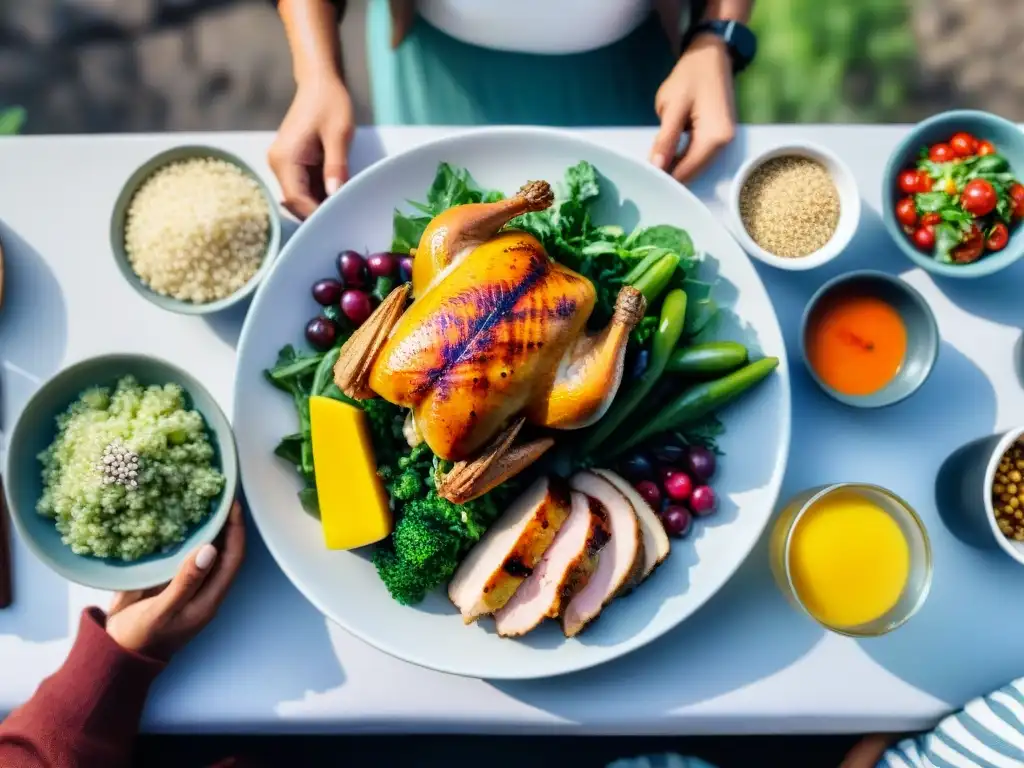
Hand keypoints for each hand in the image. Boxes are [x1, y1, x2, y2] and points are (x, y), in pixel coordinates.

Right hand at [106, 501, 245, 659]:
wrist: (115, 653)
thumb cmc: (141, 638)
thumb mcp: (163, 611)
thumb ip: (186, 582)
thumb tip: (211, 549)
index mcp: (209, 597)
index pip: (233, 558)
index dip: (236, 529)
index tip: (232, 502)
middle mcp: (204, 586)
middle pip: (223, 548)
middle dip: (225, 520)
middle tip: (218, 489)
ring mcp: (187, 581)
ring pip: (204, 547)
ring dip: (206, 523)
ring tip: (202, 493)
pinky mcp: (168, 577)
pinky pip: (183, 550)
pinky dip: (184, 531)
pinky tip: (176, 512)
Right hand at [269, 74, 353, 219]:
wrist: (319, 83)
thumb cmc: (329, 103)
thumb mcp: (338, 135)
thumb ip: (336, 166)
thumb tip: (335, 195)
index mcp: (284, 159)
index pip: (297, 199)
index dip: (317, 214)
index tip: (341, 221)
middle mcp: (278, 164)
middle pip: (297, 203)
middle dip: (320, 213)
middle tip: (348, 220)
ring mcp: (284, 165)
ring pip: (302, 198)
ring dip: (322, 204)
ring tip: (347, 209)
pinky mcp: (294, 164)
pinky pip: (306, 187)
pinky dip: (322, 194)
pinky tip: (341, 195)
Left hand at [650, 35, 736, 182]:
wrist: (711, 56)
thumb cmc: (690, 76)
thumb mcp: (672, 107)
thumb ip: (665, 139)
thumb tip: (657, 167)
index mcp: (714, 137)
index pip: (686, 171)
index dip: (664, 178)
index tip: (643, 179)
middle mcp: (724, 144)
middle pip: (693, 172)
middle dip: (670, 173)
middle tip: (644, 171)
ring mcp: (725, 142)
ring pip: (695, 166)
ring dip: (676, 166)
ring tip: (654, 161)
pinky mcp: (721, 138)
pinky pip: (699, 156)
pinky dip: (683, 158)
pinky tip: (668, 153)